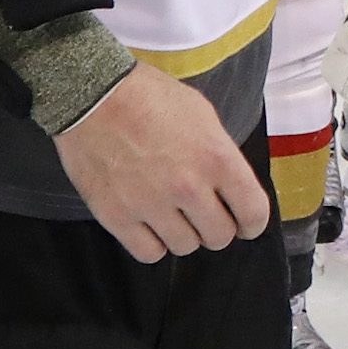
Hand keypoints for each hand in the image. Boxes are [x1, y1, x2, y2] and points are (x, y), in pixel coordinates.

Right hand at [54, 64, 271, 264]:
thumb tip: (229, 185)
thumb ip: (221, 155)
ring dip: (184, 234)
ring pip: (185, 247)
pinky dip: (153, 244)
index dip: (252, 223)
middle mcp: (188, 187)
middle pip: (220, 236)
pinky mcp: (117, 216)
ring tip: (174, 215)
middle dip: (217, 227)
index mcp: (217, 158)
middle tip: (205, 215)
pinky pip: (149, 253)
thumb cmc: (150, 97)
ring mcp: (151, 204)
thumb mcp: (203, 115)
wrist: (94, 95)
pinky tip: (151, 226)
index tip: (246, 224)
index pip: (253, 212)